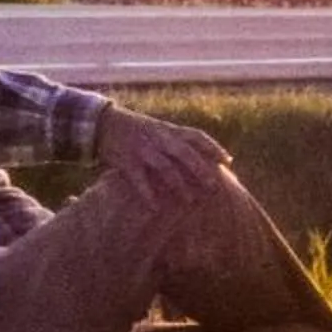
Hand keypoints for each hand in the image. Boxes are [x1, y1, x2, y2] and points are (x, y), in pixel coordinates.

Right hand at [97, 105, 230, 203]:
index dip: (213, 147)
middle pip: (185, 153)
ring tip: (190, 201)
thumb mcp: (161, 129)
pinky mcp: (126, 161)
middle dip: (200, 169)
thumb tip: (208, 158)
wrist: (103, 123)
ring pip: (165, 168)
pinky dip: (148, 194)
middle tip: (214, 185)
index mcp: (169, 130)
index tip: (228, 161)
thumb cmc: (138, 130)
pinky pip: (139, 180)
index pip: (196, 136)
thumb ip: (180, 141)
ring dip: (179, 185)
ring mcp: (143, 150)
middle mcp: (159, 138)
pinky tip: (156, 208)